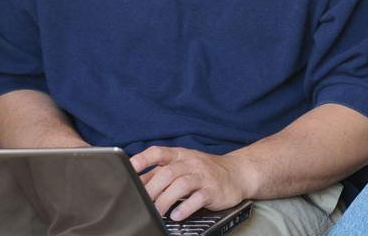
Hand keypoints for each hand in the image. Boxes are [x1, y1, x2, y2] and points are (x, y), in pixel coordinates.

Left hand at [130, 146, 251, 220]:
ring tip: (157, 212)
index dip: (144, 159)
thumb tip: (136, 181)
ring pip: (181, 185)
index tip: (131, 167)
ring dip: (166, 200)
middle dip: (152, 189)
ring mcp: (202, 176)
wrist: (237, 173)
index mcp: (179, 155)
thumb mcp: (182, 165)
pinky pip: (197, 198)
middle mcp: (190, 163)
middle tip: (143, 202)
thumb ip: (160, 173)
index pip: (158, 152)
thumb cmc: (204, 170)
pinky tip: (176, 215)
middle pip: (167, 173)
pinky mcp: (213, 190)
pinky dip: (185, 208)